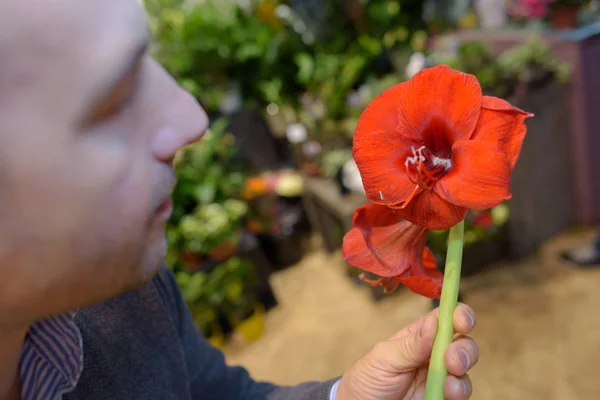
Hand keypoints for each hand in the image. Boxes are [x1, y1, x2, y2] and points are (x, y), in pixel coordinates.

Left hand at [336, 303, 477, 399]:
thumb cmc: (368, 378)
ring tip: (449, 384)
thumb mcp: (383, 357)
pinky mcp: (442, 396)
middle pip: (463, 342)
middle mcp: (434, 353)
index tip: (462, 322)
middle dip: (464, 348)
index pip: (445, 318)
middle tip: (451, 360)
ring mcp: (440, 376)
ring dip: (463, 371)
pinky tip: (449, 393)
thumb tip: (434, 322)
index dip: (459, 315)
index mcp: (419, 335)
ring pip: (466, 368)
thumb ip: (410, 344)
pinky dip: (460, 391)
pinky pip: (462, 392)